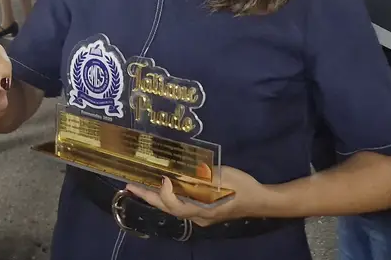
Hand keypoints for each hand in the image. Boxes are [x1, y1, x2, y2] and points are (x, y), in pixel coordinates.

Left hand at [124, 166, 269, 225]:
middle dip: (148, 197)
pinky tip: (164, 186)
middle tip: (129, 187)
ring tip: (140, 186)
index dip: (164, 194)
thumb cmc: (242, 187)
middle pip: (168, 209)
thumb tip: (177, 174)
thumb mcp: (221, 178)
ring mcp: (201, 215)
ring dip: (157, 197)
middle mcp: (198, 217)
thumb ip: (199, 177)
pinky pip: (182, 204)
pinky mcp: (204, 210)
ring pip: (174, 208)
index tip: (162, 178)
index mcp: (202, 211)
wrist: (260, 200)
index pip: (175, 206)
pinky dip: (170, 196)